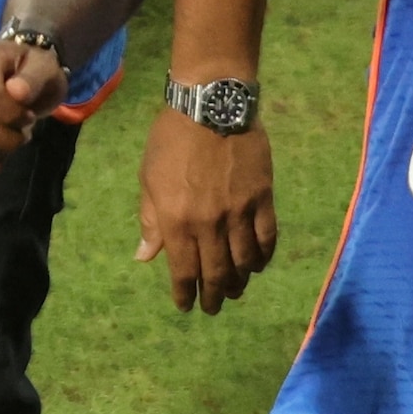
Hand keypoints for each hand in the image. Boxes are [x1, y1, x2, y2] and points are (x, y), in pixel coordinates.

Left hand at [131, 107, 278, 313]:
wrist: (210, 106)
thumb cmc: (170, 141)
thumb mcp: (148, 180)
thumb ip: (151, 221)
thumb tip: (144, 256)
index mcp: (177, 221)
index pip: (183, 270)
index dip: (185, 293)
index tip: (185, 305)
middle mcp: (209, 224)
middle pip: (216, 272)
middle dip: (214, 295)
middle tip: (213, 307)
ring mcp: (240, 213)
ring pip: (244, 261)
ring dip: (239, 282)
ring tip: (234, 291)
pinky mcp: (263, 199)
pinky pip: (267, 237)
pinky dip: (263, 257)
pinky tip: (257, 265)